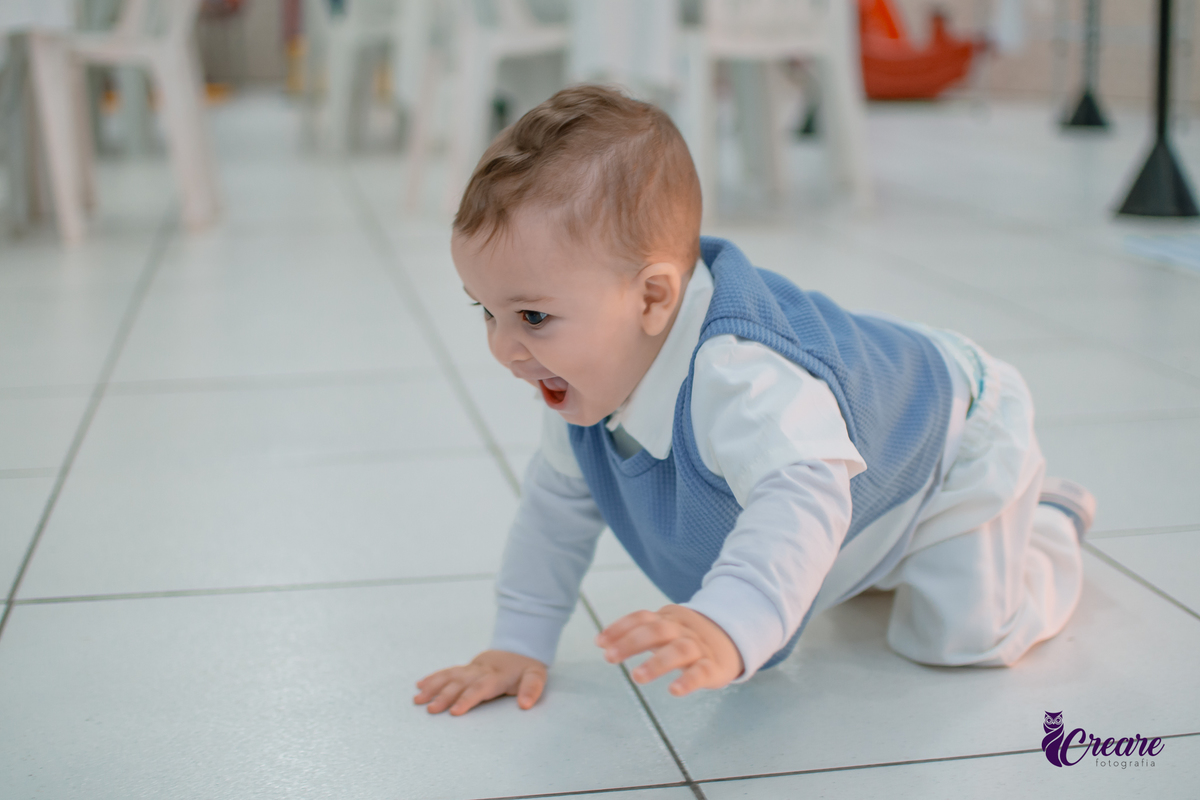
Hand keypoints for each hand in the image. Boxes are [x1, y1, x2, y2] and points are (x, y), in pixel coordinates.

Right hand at [414, 650, 547, 715]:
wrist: (518, 648)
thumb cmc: (526, 668)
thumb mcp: (536, 676)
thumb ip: (532, 689)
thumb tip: (525, 704)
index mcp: (497, 676)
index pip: (480, 687)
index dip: (467, 699)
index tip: (454, 712)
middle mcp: (480, 671)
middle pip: (460, 683)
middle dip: (444, 696)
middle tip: (430, 710)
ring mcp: (471, 669)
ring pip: (449, 676)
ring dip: (433, 687)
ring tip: (418, 699)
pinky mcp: (465, 668)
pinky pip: (447, 672)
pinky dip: (433, 678)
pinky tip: (420, 686)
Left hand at [595, 605, 742, 696]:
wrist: (732, 637)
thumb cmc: (687, 637)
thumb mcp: (665, 629)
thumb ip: (637, 634)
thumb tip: (601, 642)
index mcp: (669, 618)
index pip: (642, 617)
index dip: (620, 628)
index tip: (599, 642)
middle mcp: (682, 630)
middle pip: (657, 630)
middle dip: (631, 642)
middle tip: (609, 658)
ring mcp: (699, 647)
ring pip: (678, 650)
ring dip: (656, 663)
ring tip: (637, 677)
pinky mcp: (713, 667)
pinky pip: (701, 672)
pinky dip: (688, 681)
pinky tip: (674, 691)